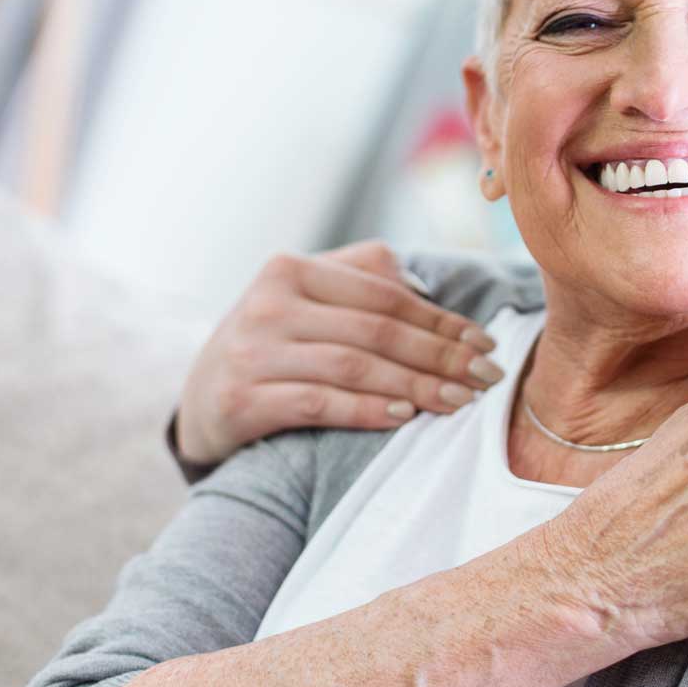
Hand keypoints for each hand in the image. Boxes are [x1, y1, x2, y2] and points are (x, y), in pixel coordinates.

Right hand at [173, 241, 504, 466]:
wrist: (200, 399)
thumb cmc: (276, 343)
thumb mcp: (306, 297)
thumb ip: (362, 278)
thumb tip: (427, 288)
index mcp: (291, 269)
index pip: (384, 295)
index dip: (441, 321)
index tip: (486, 344)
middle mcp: (268, 304)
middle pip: (376, 331)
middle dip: (441, 357)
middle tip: (486, 378)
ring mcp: (251, 353)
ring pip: (353, 367)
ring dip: (416, 387)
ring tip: (460, 401)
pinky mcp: (241, 400)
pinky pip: (318, 404)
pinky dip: (366, 410)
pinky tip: (405, 416)